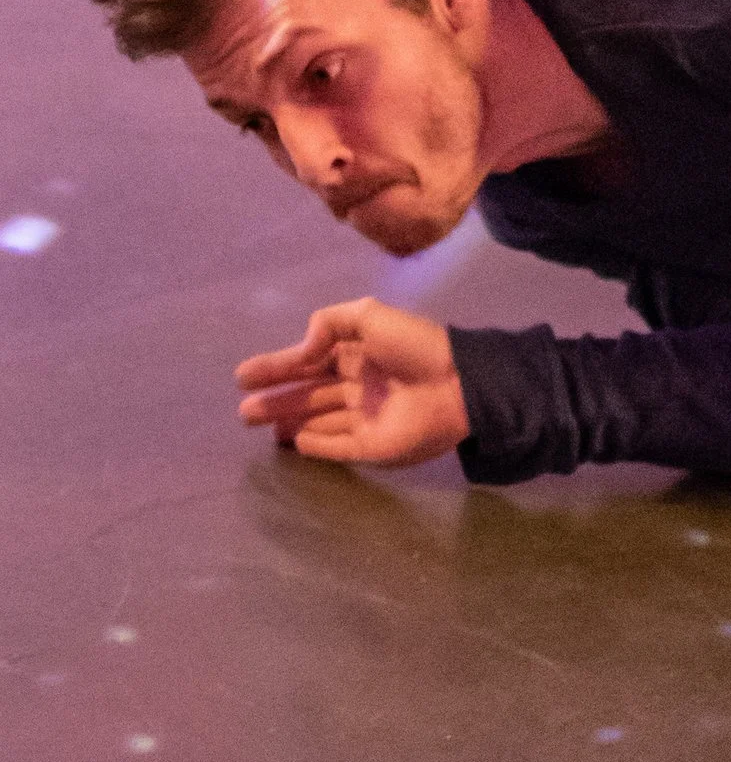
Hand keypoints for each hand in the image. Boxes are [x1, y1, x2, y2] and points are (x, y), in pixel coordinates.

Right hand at [235, 300, 469, 469]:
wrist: (456, 384)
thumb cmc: (413, 346)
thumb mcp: (369, 315)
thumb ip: (328, 324)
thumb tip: (301, 352)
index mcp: (358, 354)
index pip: (309, 362)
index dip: (276, 367)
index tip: (243, 375)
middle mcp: (358, 386)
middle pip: (308, 394)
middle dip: (275, 399)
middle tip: (243, 409)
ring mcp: (365, 418)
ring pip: (317, 420)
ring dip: (287, 420)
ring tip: (255, 419)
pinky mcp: (373, 446)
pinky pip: (337, 446)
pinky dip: (315, 444)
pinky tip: (293, 440)